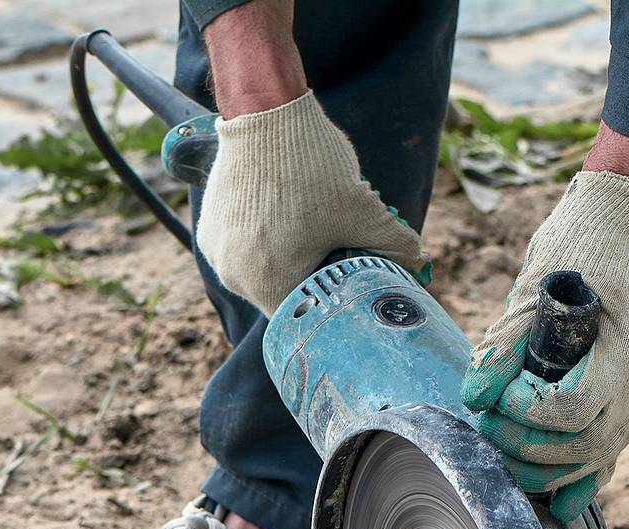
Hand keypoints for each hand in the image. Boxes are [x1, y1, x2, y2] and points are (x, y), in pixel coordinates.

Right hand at [195, 6, 427, 315]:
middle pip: (287, 296)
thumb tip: (418, 263)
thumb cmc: (313, 168)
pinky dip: (270, 245)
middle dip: (316, 280)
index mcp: (268, 285)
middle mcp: (235, 277)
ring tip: (317, 232)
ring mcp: (218, 253)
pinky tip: (292, 220)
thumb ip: (395, 246)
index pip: (311, 315)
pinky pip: (246, 253)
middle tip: (342, 255)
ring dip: (293, 262)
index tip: (354, 286)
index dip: (337, 304)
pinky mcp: (211, 229)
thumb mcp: (365, 212)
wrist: (266, 113)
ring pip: (266, 274)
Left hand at [461, 169, 628, 521]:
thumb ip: (505, 341)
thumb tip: (474, 397)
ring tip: (502, 454)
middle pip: (589, 443)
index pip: (579, 407)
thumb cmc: (582, 239)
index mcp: (625, 343)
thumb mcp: (537, 280)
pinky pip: (609, 449)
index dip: (531, 413)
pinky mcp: (627, 394)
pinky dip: (580, 477)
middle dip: (530, 448)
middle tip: (488, 428)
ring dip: (548, 469)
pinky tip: (556, 500)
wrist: (627, 222)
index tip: (502, 394)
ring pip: (601, 455)